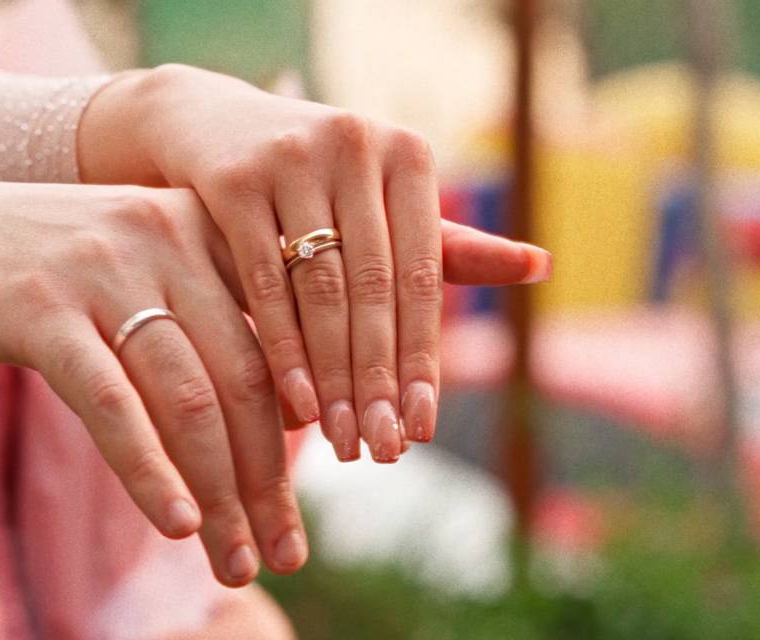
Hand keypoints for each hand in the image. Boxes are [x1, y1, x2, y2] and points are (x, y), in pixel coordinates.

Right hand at [0, 175, 306, 586]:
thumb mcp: (158, 271)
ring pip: (190, 401)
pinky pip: (113, 405)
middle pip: (247, 378)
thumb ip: (224, 318)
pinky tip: (178, 525)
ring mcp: (106, 270)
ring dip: (221, 495)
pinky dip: (151, 472)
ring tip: (237, 562)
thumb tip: (298, 412)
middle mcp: (171, 237)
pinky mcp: (41, 310)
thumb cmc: (66, 268)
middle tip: (287, 551)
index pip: (288, 330)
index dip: (324, 409)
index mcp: (211, 227)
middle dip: (271, 478)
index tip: (345, 472)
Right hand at [79, 64, 552, 462]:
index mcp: (408, 156)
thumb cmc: (322, 182)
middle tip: (383, 451)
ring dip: (334, 375)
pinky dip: (282, 345)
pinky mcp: (233, 179)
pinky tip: (295, 402)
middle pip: (375, 288)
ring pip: (321, 290)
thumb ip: (452, 246)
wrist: (217, 128)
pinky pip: (262, 280)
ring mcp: (293, 158)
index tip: (422, 429)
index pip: (424, 276)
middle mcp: (358, 146)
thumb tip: (542, 267)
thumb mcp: (385, 206)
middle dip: (379, 380)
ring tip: (344, 441)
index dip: (424, 356)